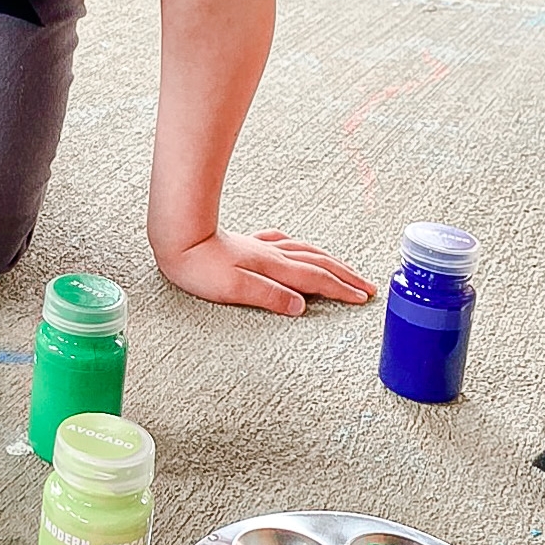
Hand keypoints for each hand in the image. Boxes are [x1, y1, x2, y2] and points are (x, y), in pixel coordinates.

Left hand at [153, 227, 375, 316]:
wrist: (176, 237)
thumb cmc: (198, 267)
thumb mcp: (234, 288)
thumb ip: (269, 296)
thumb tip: (301, 307)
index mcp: (271, 267)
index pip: (315, 279)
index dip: (341, 289)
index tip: (362, 298)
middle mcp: (271, 254)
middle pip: (317, 263)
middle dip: (344, 275)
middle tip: (367, 286)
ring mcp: (260, 247)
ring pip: (304, 251)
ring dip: (328, 260)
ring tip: (343, 269)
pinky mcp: (246, 244)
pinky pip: (283, 243)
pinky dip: (299, 248)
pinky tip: (295, 247)